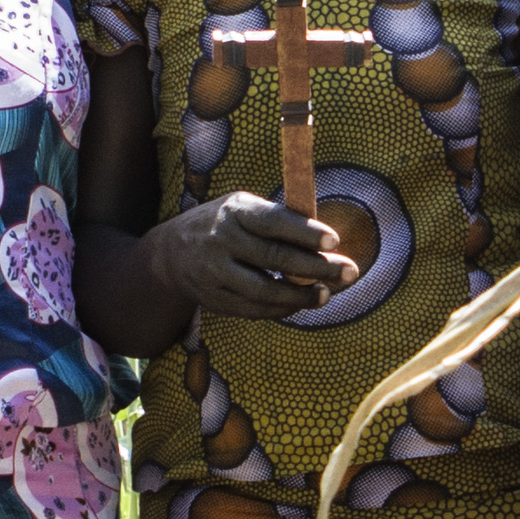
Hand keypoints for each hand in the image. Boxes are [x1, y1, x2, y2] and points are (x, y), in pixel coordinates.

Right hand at [149, 192, 358, 319]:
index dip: (305, 232)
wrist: (170, 252)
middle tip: (349, 272)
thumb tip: (327, 242)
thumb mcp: (243, 209)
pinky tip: (301, 305)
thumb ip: (278, 221)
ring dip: (301, 296)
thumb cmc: (224, 225)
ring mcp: (214, 272)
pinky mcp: (213, 299)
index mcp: (234, 210)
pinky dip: (281, 309)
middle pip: (274, 257)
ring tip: (327, 294)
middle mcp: (221, 239)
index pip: (274, 221)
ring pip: (264, 290)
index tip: (334, 240)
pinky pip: (253, 309)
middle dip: (316, 267)